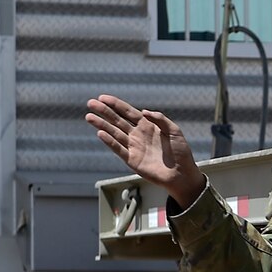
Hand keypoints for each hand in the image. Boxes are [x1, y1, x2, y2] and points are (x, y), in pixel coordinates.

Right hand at [85, 94, 205, 206]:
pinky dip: (110, 141)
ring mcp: (134, 147)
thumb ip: (160, 119)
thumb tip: (144, 111)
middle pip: (117, 120)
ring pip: (114, 133)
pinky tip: (100, 133)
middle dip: (104, 112)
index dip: (116, 104)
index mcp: (148, 125)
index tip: (102, 97)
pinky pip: (118, 149)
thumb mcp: (175, 131)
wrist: (182, 174)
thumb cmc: (181, 152)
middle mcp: (138, 135)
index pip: (128, 112)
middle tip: (90, 103)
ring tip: (89, 117)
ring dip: (102, 125)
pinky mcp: (132, 160)